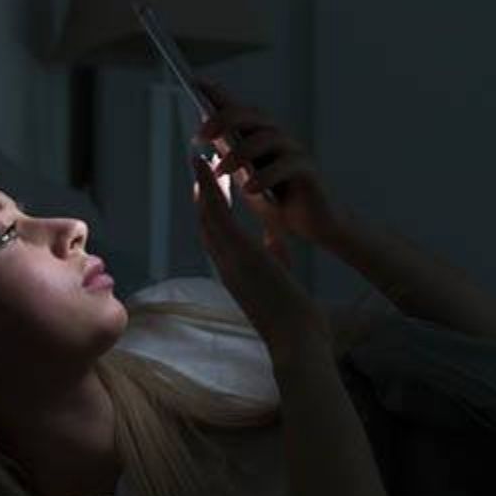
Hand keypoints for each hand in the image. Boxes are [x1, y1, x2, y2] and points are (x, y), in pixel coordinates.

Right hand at [190, 154, 329, 355]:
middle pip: (205, 221)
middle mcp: (225, 264)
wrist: (295, 337)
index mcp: (235, 271)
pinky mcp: (239, 254)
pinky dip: (211, 191)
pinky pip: (219, 215)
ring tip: (199, 158)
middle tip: (199, 165)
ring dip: (201, 185)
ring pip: (206, 215)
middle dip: (201, 193)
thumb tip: (275, 236)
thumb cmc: (291, 314)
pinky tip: (210, 170)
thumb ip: (274, 253)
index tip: (211, 187)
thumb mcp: (280, 274)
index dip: (210, 209)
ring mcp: (229, 259)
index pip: (216, 235)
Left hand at [193, 80, 348, 262]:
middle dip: (224, 119)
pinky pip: (287, 164)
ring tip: (222, 170)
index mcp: (260, 138)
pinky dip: (266, 176)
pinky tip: (249, 188)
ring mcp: (295, 152)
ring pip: (268, 137)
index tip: (195, 82)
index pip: (238, 109)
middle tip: (201, 135)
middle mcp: (278, 138)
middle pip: (252, 115)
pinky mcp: (309, 171)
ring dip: (240, 152)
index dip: (218, 93)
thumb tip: (205, 132)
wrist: (314, 228)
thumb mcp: (245, 178)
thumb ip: (229, 155)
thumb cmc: (279, 203)